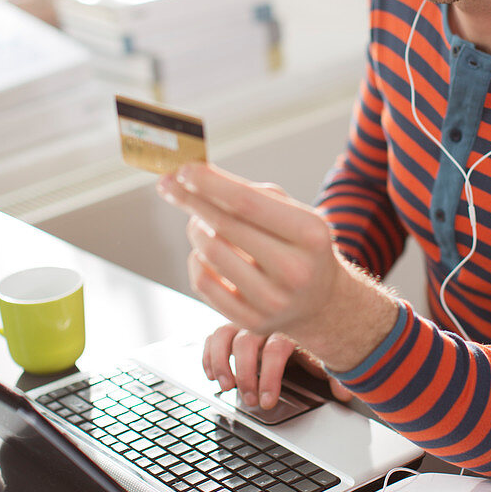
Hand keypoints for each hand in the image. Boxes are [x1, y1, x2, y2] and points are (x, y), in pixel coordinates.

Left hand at [157, 163, 398, 371]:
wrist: (321, 301)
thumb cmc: (299, 245)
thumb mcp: (293, 212)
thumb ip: (250, 194)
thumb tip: (193, 180)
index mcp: (310, 234)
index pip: (247, 202)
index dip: (210, 184)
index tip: (183, 169)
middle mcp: (295, 270)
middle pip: (224, 226)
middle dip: (190, 200)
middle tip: (169, 184)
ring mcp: (273, 301)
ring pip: (209, 253)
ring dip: (194, 228)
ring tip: (198, 221)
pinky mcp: (252, 322)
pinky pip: (203, 283)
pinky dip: (195, 260)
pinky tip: (203, 252)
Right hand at [203, 323, 352, 409]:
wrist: (309, 306)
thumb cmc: (311, 338)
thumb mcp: (324, 353)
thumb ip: (334, 372)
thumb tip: (345, 391)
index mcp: (290, 327)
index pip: (275, 348)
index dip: (269, 377)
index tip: (267, 401)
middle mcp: (266, 320)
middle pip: (246, 342)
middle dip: (245, 374)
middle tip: (248, 400)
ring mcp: (246, 321)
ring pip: (224, 334)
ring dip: (221, 361)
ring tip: (225, 386)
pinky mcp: (232, 325)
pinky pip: (214, 336)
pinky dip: (209, 354)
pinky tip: (211, 374)